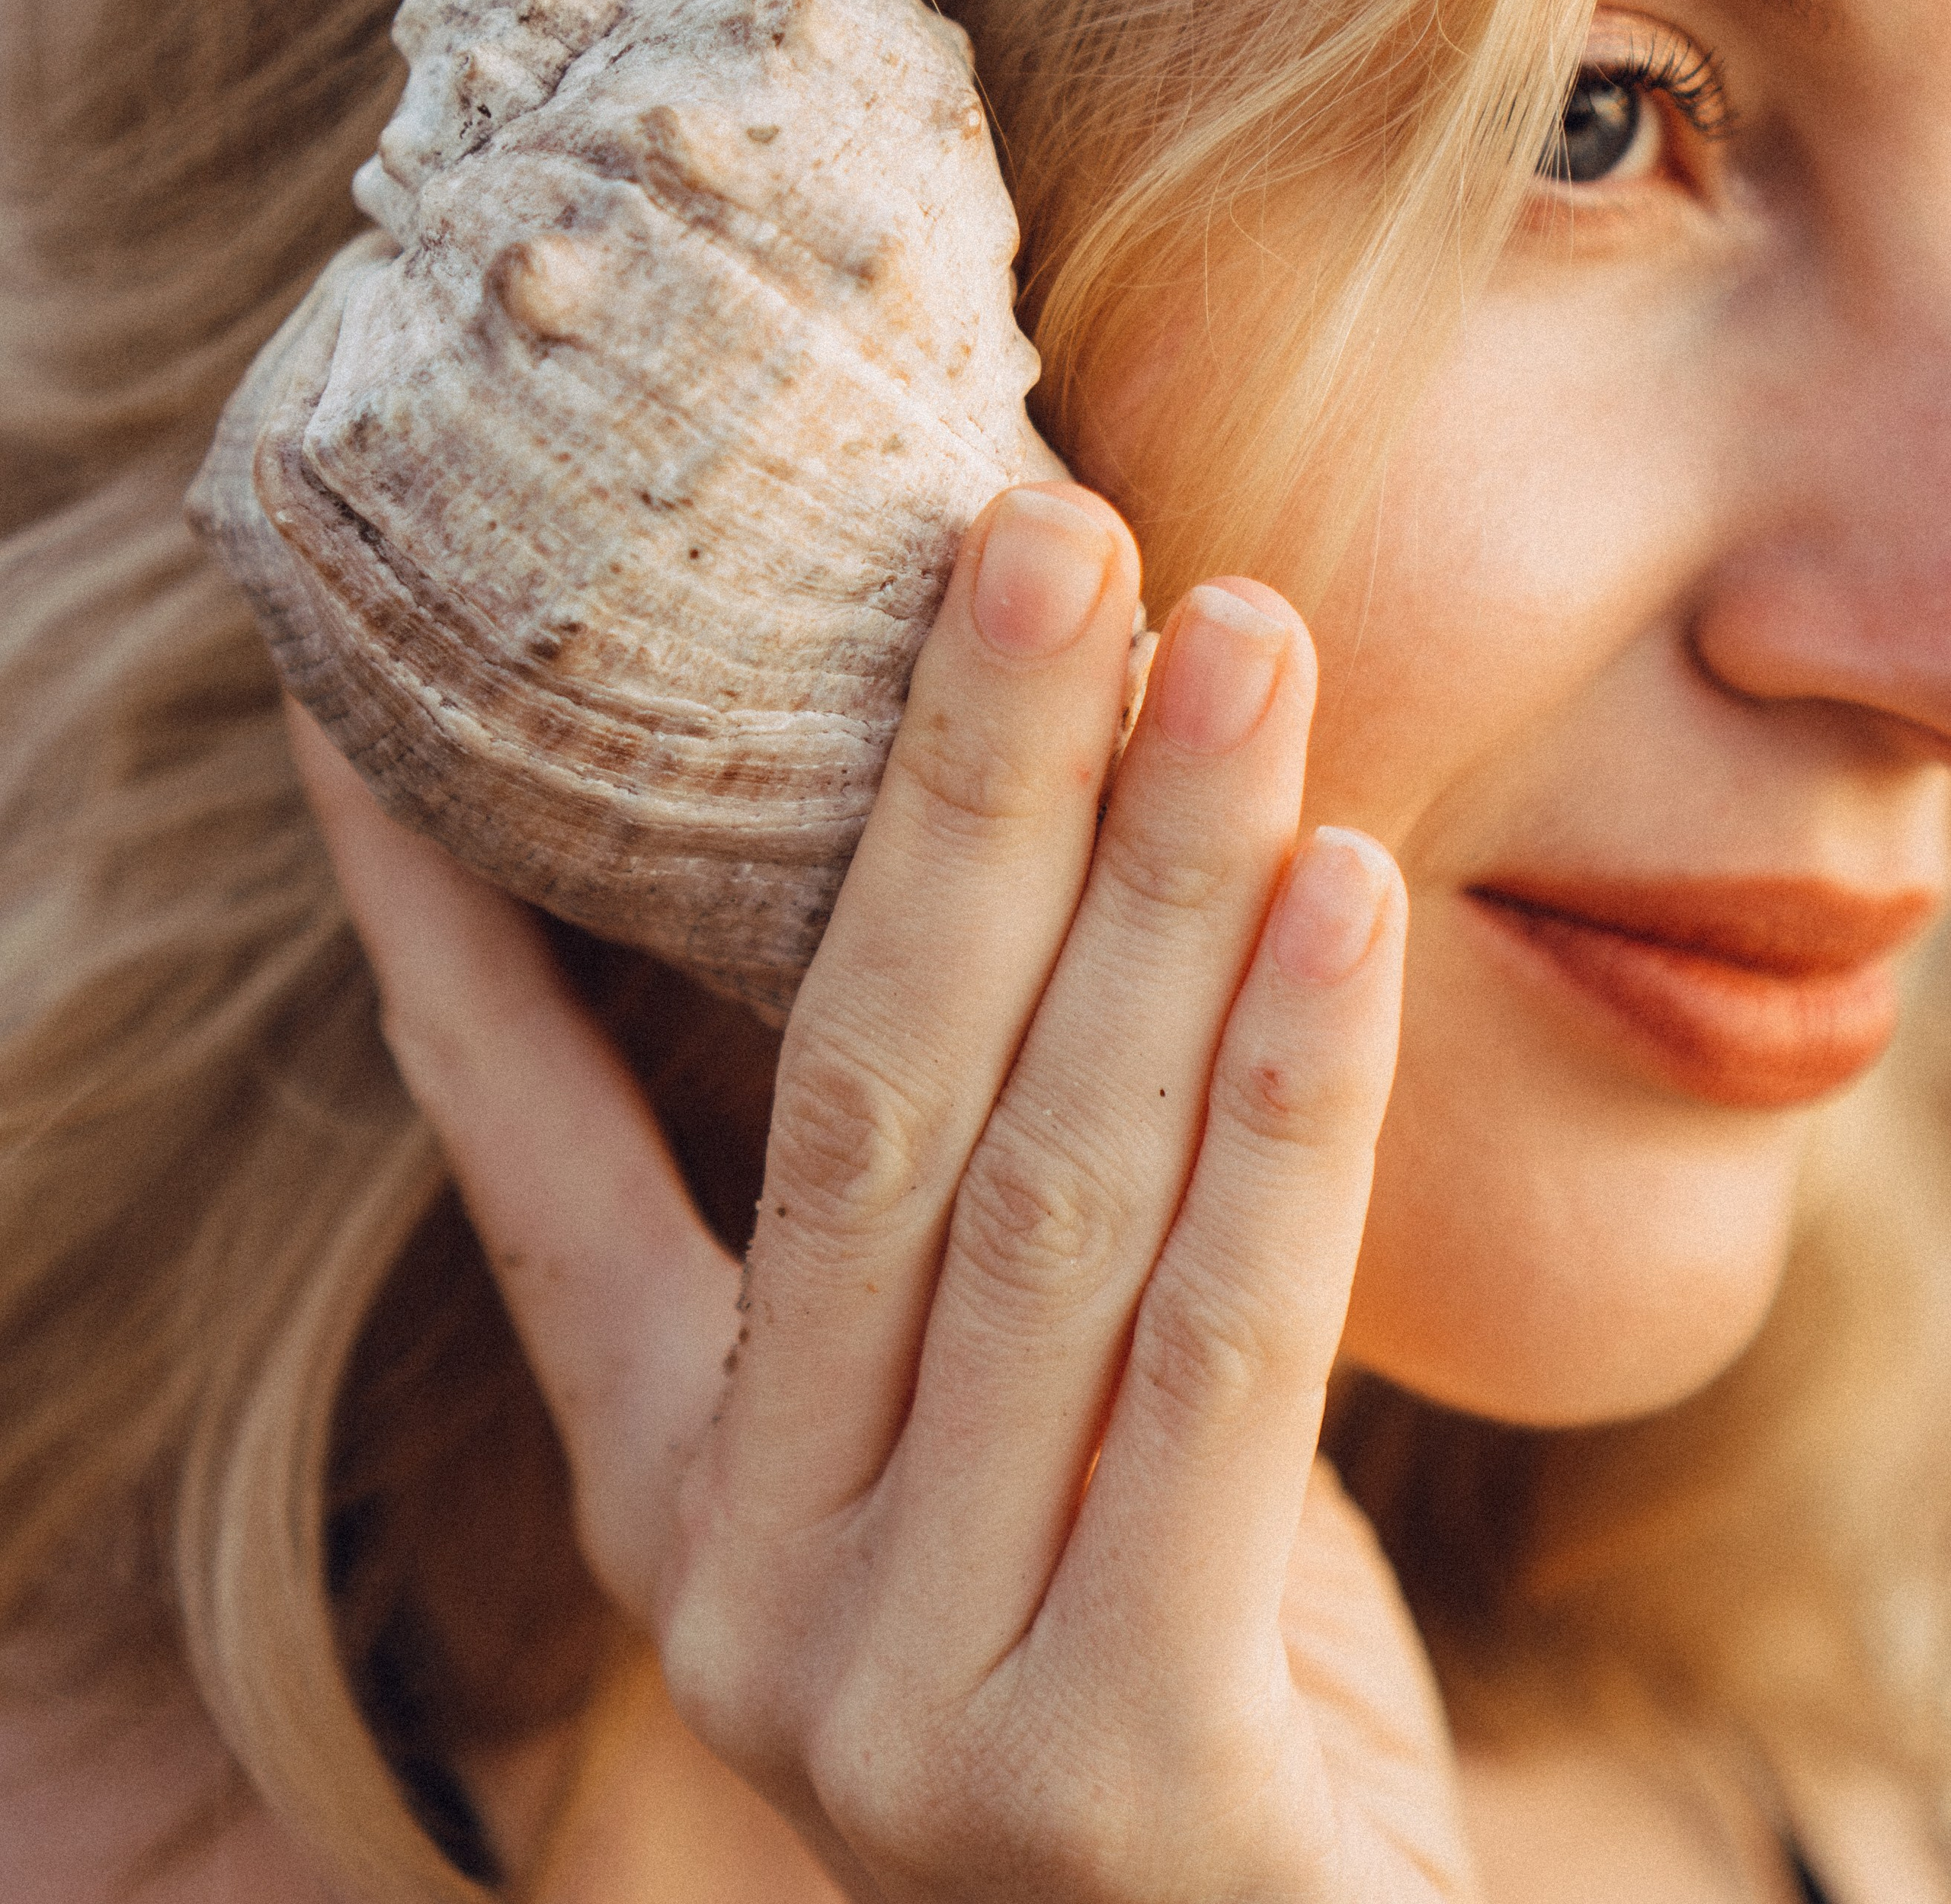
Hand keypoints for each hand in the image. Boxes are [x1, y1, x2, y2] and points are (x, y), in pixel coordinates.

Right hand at [291, 481, 1478, 1900]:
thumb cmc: (1155, 1652)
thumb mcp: (1007, 1426)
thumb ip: (977, 1209)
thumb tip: (1003, 839)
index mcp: (679, 1486)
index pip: (518, 1146)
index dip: (447, 912)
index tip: (380, 696)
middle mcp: (746, 1587)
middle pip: (853, 1100)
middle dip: (957, 787)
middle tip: (1044, 525)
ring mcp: (904, 1699)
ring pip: (1047, 1195)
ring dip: (1154, 882)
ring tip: (1240, 640)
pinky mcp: (1113, 1776)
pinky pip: (1222, 1353)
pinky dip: (1290, 1099)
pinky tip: (1346, 893)